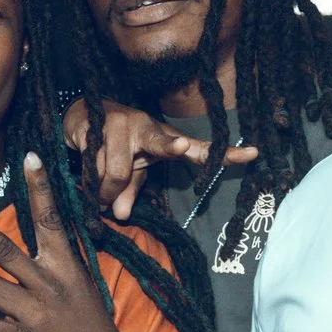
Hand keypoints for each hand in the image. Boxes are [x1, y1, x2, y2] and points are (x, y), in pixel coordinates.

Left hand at [0, 152, 148, 331]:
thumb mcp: (83, 290)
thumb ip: (55, 268)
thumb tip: (18, 257)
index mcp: (68, 268)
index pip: (51, 219)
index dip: (40, 187)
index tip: (29, 156)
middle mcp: (49, 285)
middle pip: (2, 247)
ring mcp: (32, 314)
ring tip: (7, 312)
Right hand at [63, 99, 257, 222]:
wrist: (77, 115)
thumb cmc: (113, 146)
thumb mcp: (129, 172)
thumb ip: (130, 193)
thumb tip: (121, 216)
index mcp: (163, 138)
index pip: (198, 148)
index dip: (224, 154)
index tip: (254, 154)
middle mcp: (147, 126)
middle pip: (154, 155)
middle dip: (130, 184)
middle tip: (113, 201)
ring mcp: (122, 121)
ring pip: (115, 172)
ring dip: (102, 190)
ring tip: (94, 188)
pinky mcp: (95, 123)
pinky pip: (92, 165)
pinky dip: (86, 180)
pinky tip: (81, 174)